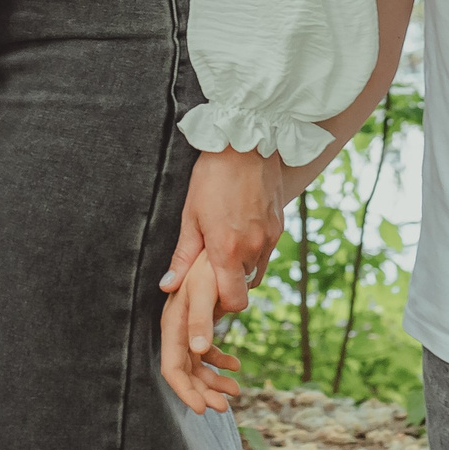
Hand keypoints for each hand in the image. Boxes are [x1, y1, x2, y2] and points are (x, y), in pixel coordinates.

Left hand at [159, 148, 285, 319]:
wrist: (244, 144)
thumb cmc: (212, 177)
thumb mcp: (190, 216)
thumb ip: (183, 256)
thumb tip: (168, 287)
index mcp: (228, 250)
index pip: (234, 301)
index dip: (221, 306)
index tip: (207, 297)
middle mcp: (254, 249)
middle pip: (246, 289)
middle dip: (230, 287)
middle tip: (212, 273)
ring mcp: (270, 238)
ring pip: (258, 271)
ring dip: (243, 270)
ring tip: (225, 250)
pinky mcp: (280, 225)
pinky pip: (268, 252)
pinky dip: (255, 252)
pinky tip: (240, 233)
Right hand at [159, 252, 243, 413]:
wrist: (222, 240)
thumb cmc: (210, 260)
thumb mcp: (205, 287)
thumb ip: (199, 317)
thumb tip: (198, 350)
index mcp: (174, 322)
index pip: (172, 366)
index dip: (185, 391)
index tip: (202, 410)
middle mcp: (178, 326)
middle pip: (185, 370)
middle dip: (202, 391)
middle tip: (225, 406)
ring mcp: (190, 325)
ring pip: (198, 363)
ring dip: (214, 381)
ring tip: (236, 391)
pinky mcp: (203, 321)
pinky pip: (208, 349)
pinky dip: (221, 361)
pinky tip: (236, 366)